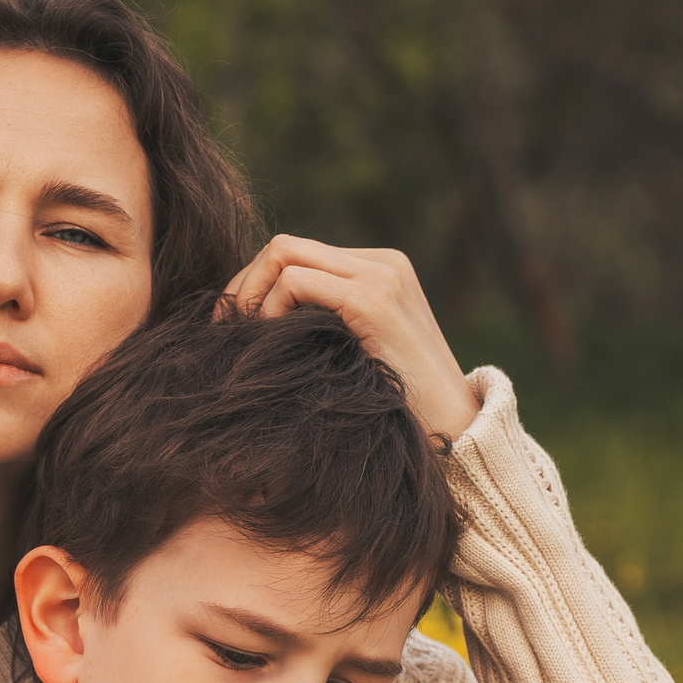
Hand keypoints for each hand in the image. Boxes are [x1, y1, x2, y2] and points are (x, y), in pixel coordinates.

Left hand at [225, 235, 478, 440]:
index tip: (229, 329)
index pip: (295, 254)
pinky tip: (271, 344)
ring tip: (245, 340)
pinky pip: (296, 282)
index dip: (253, 286)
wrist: (458, 435)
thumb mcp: (356, 354)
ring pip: (284, 254)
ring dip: (251, 295)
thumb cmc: (400, 408)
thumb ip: (322, 325)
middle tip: (223, 332)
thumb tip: (252, 322)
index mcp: (380, 270)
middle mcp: (382, 262)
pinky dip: (269, 309)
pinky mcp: (374, 301)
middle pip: (284, 247)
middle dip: (243, 286)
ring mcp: (381, 276)